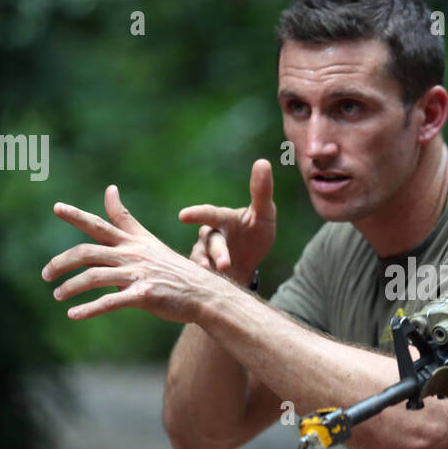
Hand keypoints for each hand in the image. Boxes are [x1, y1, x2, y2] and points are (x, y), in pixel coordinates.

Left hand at [43, 184, 220, 323]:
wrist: (203, 293)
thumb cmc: (173, 269)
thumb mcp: (148, 240)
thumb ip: (125, 219)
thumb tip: (109, 189)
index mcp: (133, 242)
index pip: (100, 224)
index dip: (77, 216)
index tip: (56, 207)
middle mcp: (133, 255)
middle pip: (87, 252)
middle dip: (61, 263)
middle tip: (46, 274)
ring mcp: (138, 275)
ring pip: (93, 277)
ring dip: (70, 287)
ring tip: (57, 295)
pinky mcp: (144, 296)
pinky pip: (109, 302)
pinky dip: (88, 310)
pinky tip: (73, 314)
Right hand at [178, 159, 276, 283]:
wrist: (249, 265)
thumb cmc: (255, 235)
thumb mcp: (264, 214)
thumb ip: (262, 191)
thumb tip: (263, 161)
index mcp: (223, 219)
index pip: (210, 214)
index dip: (197, 214)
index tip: (183, 215)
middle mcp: (210, 236)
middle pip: (210, 242)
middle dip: (217, 253)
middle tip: (224, 264)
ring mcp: (205, 256)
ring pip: (203, 260)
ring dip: (211, 268)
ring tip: (222, 274)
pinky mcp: (204, 275)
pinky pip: (200, 278)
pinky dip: (205, 281)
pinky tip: (212, 287)